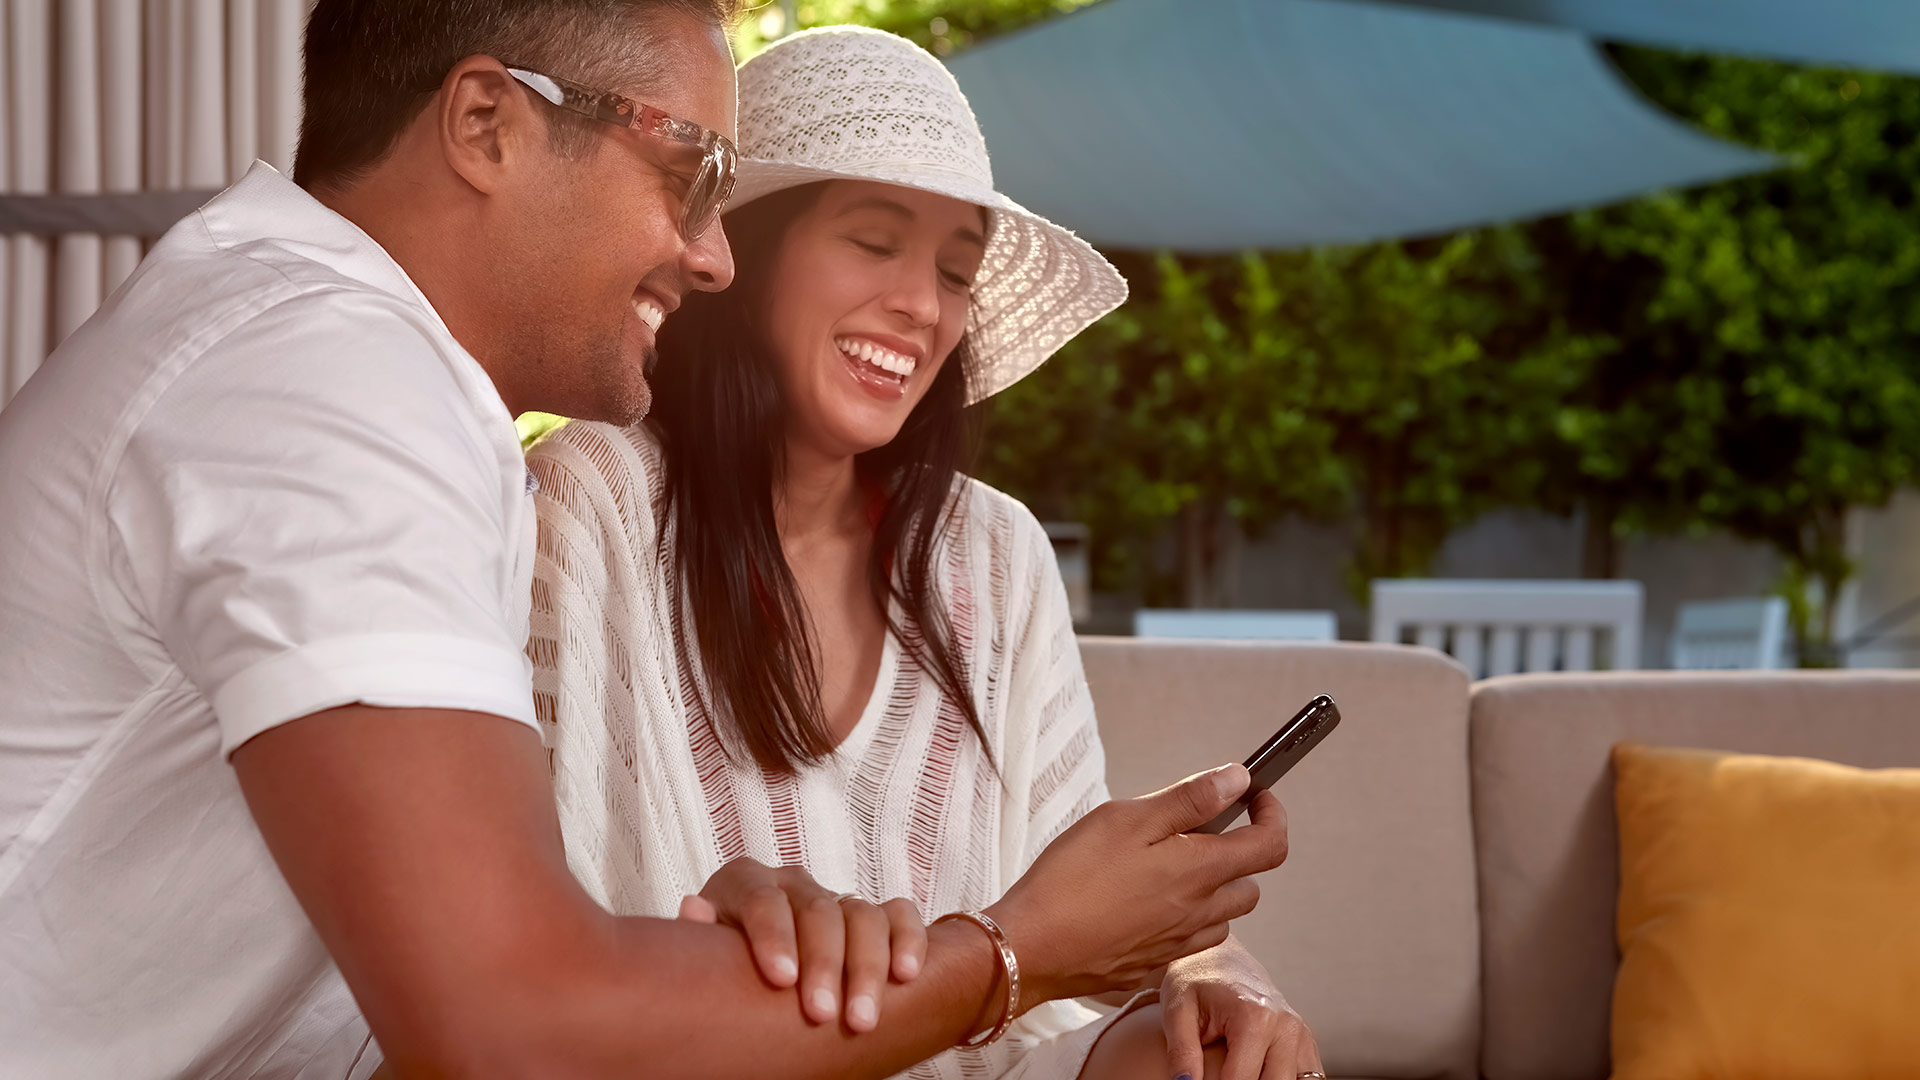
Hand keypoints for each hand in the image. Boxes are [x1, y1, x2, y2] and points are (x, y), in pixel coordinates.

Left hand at [679, 857, 925, 1031]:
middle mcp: (794, 885)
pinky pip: (899, 914)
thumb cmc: (725, 957)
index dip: (774, 937)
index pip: (763, 900)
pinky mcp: (873, 912)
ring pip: (863, 916)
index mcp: (747, 883)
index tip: (782, 980)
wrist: (758, 958)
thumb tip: (692, 911)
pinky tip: (907, 975)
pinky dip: (909, 939)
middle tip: (823, 1015)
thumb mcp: (702, 946)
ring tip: (862, 1020)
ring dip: (868, 967)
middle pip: (818, 912)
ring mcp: (836, 896)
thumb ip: (700, 933)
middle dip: (825, 965)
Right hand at [985, 764, 1288, 1006]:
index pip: (1270, 845)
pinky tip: (1142, 905)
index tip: (1257, 796)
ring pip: (1221, 917)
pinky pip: (1186, 942)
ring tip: (1166, 869)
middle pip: (1250, 885)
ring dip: (1211, 891)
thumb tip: (1238, 780)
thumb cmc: (1072, 877)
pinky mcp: (1150, 967)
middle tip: (1196, 832)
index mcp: (1199, 872)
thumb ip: (1189, 800)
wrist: (1030, 949)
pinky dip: (1183, 920)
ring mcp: (1176, 945)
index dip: (1273, 815)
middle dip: (1238, 854)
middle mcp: (1199, 914)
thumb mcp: (1128, 819)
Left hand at [1161, 938, 1320, 1079]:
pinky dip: (1282, 1079)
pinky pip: (1306, 1078)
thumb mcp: (1177, 1010)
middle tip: (1217, 1075)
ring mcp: (1301, 1036)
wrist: (1218, 958)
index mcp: (1255, 1017)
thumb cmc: (1194, 981)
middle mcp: (1286, 1027)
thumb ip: (1182, 1051)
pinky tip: (1259, 1074)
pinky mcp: (1306, 1044)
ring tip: (1234, 1071)